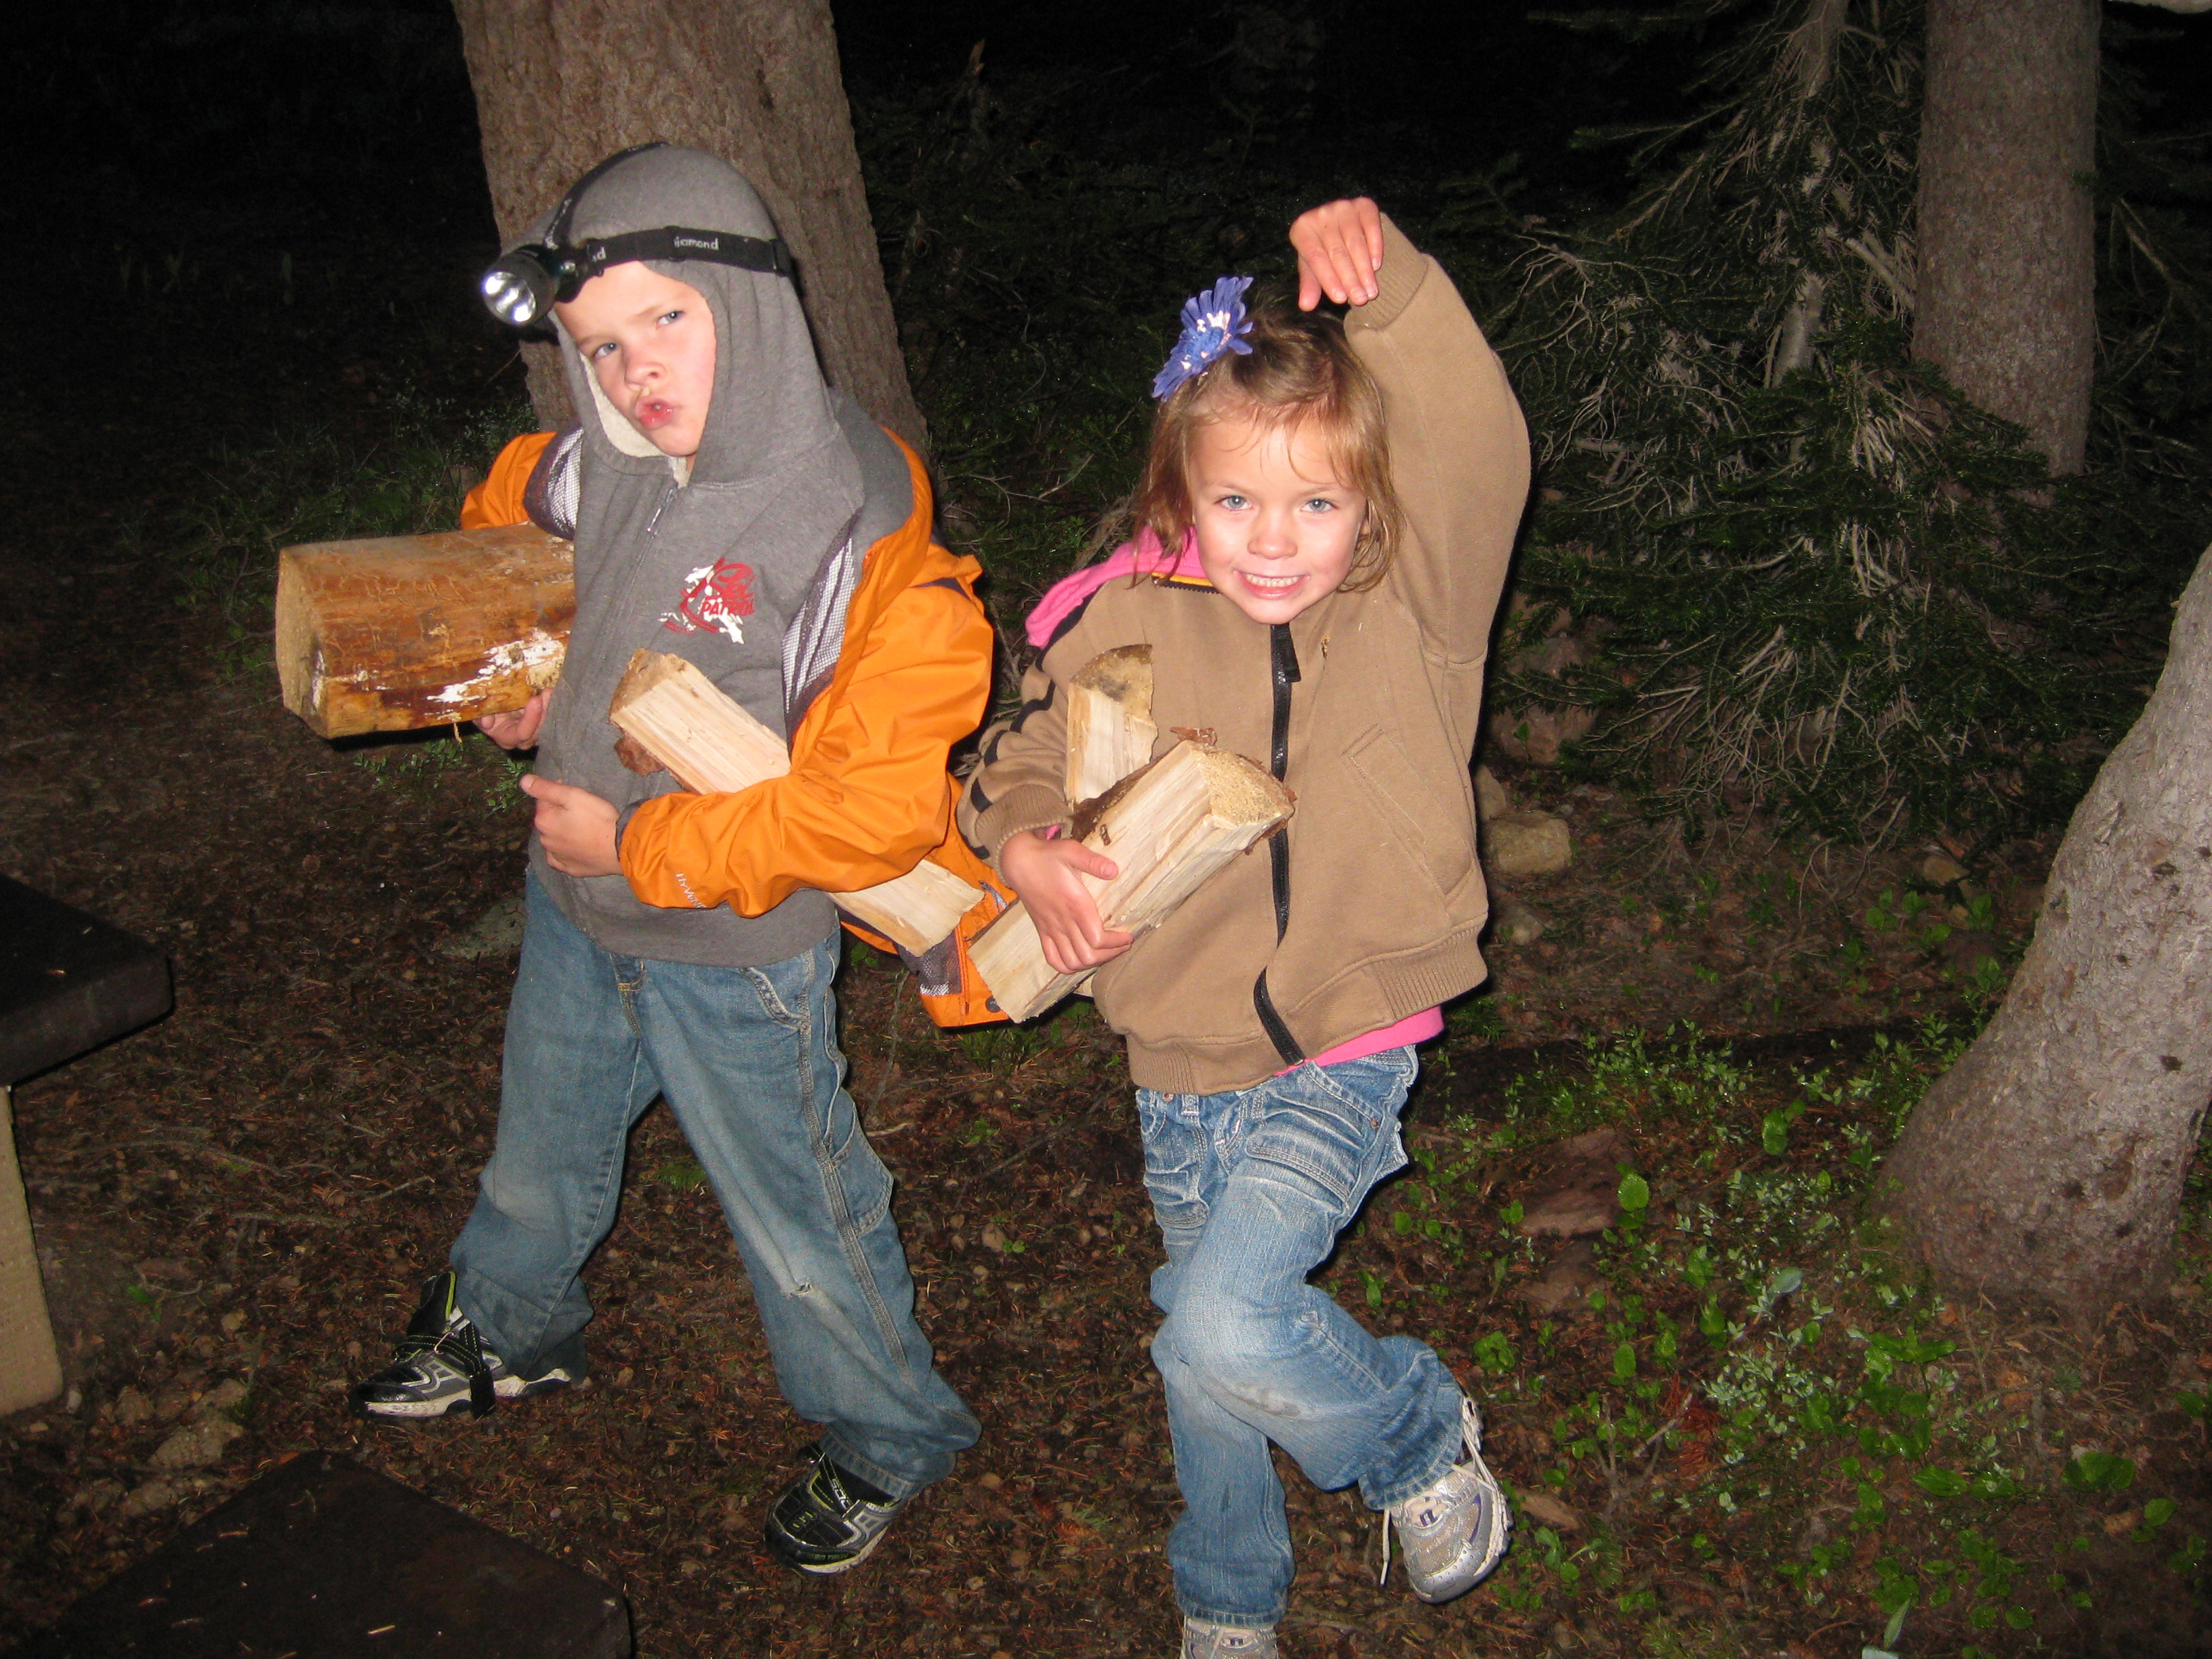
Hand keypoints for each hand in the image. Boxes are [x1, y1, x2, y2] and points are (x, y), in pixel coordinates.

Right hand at [476, 690, 547, 749]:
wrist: (492, 703)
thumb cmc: (485, 707)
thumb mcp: (478, 711)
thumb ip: (480, 716)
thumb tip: (487, 723)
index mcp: (506, 738)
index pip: (522, 733)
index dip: (530, 718)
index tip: (534, 699)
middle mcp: (523, 739)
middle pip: (539, 730)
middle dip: (544, 711)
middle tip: (547, 692)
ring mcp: (536, 732)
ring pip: (548, 724)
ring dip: (551, 706)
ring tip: (550, 689)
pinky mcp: (543, 723)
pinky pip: (552, 717)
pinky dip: (553, 704)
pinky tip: (554, 692)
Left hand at [523, 775, 620, 876]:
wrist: (620, 848)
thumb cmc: (597, 818)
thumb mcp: (573, 795)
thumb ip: (546, 788)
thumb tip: (523, 781)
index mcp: (544, 821)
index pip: (543, 801)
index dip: (557, 793)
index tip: (574, 792)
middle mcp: (545, 840)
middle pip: (548, 821)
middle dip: (558, 814)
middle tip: (580, 810)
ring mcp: (557, 857)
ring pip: (553, 839)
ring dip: (561, 832)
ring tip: (581, 828)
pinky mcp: (570, 869)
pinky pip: (560, 859)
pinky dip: (563, 853)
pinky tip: (572, 849)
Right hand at [1000, 829, 1133, 975]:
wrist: (1018, 861)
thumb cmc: (1048, 855)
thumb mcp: (1071, 851)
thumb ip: (1093, 862)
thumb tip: (1114, 871)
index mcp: (1074, 904)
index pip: (1098, 939)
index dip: (1116, 942)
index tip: (1128, 936)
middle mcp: (1063, 922)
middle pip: (1088, 955)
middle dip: (1110, 954)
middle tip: (1122, 945)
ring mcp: (1050, 929)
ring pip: (1072, 962)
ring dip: (1091, 962)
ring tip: (1105, 952)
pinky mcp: (1042, 931)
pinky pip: (1053, 959)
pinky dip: (1068, 966)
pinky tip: (1081, 958)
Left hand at [1290, 197, 1384, 311]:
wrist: (1338, 220)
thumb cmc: (1322, 248)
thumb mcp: (1312, 265)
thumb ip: (1310, 284)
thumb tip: (1306, 306)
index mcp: (1302, 229)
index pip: (1316, 257)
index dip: (1328, 279)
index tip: (1341, 299)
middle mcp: (1321, 214)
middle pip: (1337, 252)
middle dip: (1350, 279)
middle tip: (1361, 299)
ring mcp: (1343, 206)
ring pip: (1355, 243)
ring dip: (1364, 269)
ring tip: (1371, 291)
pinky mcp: (1363, 204)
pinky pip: (1371, 227)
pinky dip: (1375, 247)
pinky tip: (1376, 266)